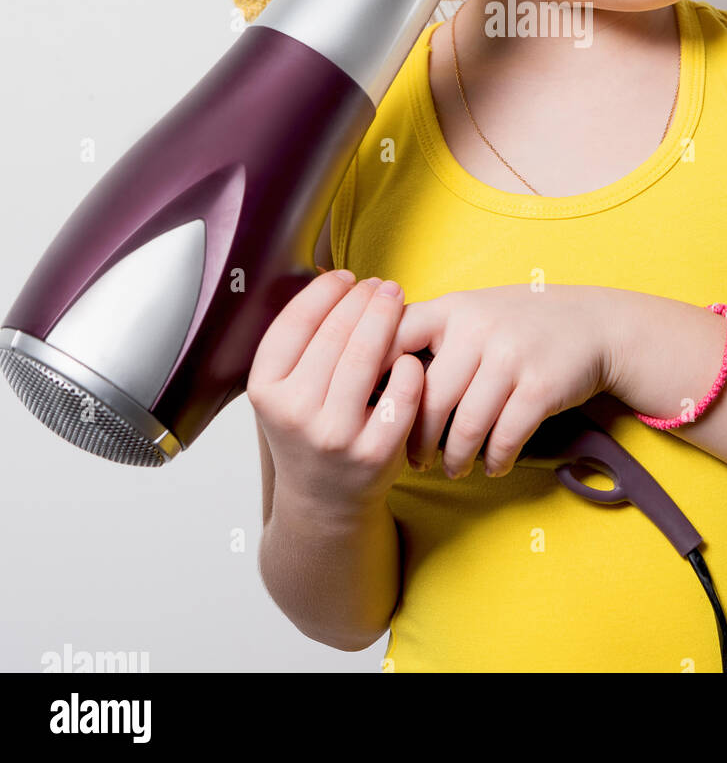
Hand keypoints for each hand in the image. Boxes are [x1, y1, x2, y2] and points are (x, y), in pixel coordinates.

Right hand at [247, 272, 424, 519]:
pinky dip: (410, 366)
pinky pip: (401, 392)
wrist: (323, 501)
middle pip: (334, 334)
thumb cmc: (309, 430)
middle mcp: (294, 413)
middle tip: (382, 284)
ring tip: (397, 299)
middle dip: (363, 299)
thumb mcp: (284, 391)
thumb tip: (333, 280)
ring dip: (386, 318)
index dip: (324, 291)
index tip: (345, 275)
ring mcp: (334, 435)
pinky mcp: (374, 452)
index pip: (294, 323)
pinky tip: (411, 353)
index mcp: (265, 390)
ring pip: (366, 356)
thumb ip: (299, 345)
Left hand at [379, 284, 611, 479]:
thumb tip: (374, 376)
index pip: (396, 339)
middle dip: (417, 439)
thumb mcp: (475, 310)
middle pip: (428, 397)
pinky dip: (495, 459)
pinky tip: (493, 465)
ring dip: (456, 457)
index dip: (375, 379)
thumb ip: (432, 333)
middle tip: (414, 461)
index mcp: (454, 308)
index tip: (369, 412)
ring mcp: (511, 356)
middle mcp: (478, 328)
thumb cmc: (522, 322)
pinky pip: (505, 436)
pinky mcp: (540, 386)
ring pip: (466, 424)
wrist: (595, 323)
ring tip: (453, 468)